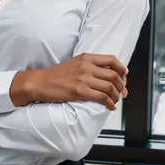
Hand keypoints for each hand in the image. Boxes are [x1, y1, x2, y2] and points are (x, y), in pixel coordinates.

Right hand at [10, 53, 127, 109]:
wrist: (40, 82)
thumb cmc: (55, 75)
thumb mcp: (74, 63)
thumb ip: (89, 65)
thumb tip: (104, 74)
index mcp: (86, 58)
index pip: (111, 60)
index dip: (121, 69)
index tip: (125, 76)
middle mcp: (87, 66)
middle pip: (113, 76)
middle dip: (122, 86)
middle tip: (123, 93)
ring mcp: (83, 79)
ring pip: (109, 87)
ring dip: (116, 96)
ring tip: (116, 100)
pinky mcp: (80, 91)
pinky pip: (101, 97)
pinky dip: (109, 103)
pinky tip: (110, 106)